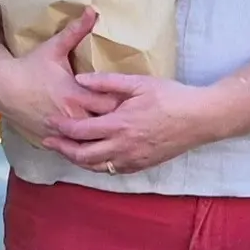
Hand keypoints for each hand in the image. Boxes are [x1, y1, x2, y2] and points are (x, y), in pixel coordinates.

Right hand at [0, 8, 120, 146]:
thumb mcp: (53, 48)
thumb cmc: (29, 66)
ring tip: (118, 135)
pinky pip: (75, 151)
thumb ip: (76, 31)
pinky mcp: (52, 140)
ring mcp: (61, 131)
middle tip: (131, 118)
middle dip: (118, 123)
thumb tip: (92, 10)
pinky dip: (87, 149)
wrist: (2, 87)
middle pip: (105, 126)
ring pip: (91, 143)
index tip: (134, 100)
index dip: (125, 104)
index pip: (111, 104)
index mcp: (76, 95)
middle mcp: (71, 116)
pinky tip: (99, 147)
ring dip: (103, 138)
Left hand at [42, 73, 222, 175]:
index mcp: (119, 125)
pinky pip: (113, 170)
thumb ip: (106, 82)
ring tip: (66, 151)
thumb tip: (79, 79)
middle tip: (48, 142)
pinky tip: (93, 157)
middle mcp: (123, 147)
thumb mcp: (138, 83)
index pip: (80, 131)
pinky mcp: (142, 165)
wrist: (200, 118)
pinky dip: (98, 165)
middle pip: (82, 155)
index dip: (61, 129)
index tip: (50, 122)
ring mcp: (133, 159)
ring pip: (97, 167)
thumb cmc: (171, 97)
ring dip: (78, 160)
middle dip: (62, 149)